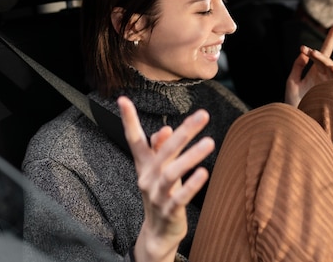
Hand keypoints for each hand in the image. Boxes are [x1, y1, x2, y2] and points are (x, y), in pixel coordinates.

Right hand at [118, 96, 214, 261]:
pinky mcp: (169, 211)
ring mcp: (158, 195)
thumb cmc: (163, 194)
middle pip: (164, 151)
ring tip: (209, 142)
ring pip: (172, 173)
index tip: (122, 100)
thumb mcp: (161, 170)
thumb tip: (165, 129)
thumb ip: (161, 149)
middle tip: (202, 115)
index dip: (128, 120)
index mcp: (145, 165)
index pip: (134, 139)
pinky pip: (180, 197)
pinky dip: (191, 185)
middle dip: (184, 131)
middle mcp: (148, 178)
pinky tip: (204, 173)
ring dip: (191, 156)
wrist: (158, 232)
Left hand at [284, 22, 332, 106]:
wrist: (299, 119)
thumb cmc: (294, 102)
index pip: (317, 56)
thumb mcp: (293, 82)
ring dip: (328, 62)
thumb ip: (298, 66)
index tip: (302, 48)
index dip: (312, 50)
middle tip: (312, 50)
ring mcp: (331, 82)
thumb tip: (303, 53)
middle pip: (326, 59)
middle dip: (323, 49)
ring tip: (318, 57)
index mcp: (315, 72)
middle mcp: (325, 75)